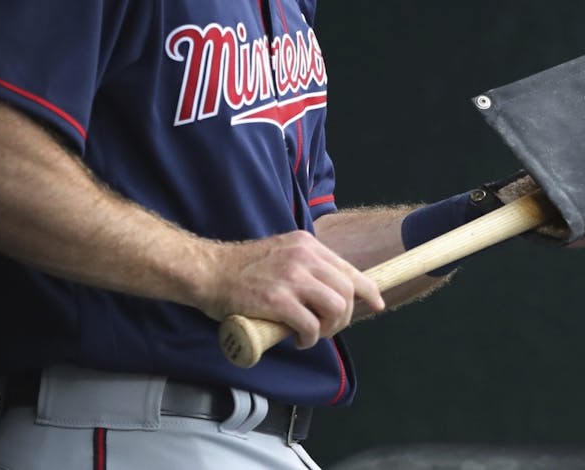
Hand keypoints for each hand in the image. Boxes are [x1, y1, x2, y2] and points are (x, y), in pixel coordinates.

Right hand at [198, 231, 384, 348]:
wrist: (208, 271)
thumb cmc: (241, 269)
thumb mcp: (281, 255)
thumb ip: (303, 267)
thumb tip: (327, 291)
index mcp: (307, 245)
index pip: (349, 269)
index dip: (368, 290)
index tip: (376, 304)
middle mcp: (304, 257)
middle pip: (348, 290)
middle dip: (345, 316)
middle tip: (328, 328)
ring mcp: (291, 278)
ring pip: (336, 307)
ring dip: (331, 327)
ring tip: (314, 334)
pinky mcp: (277, 300)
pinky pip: (311, 325)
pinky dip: (310, 338)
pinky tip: (299, 340)